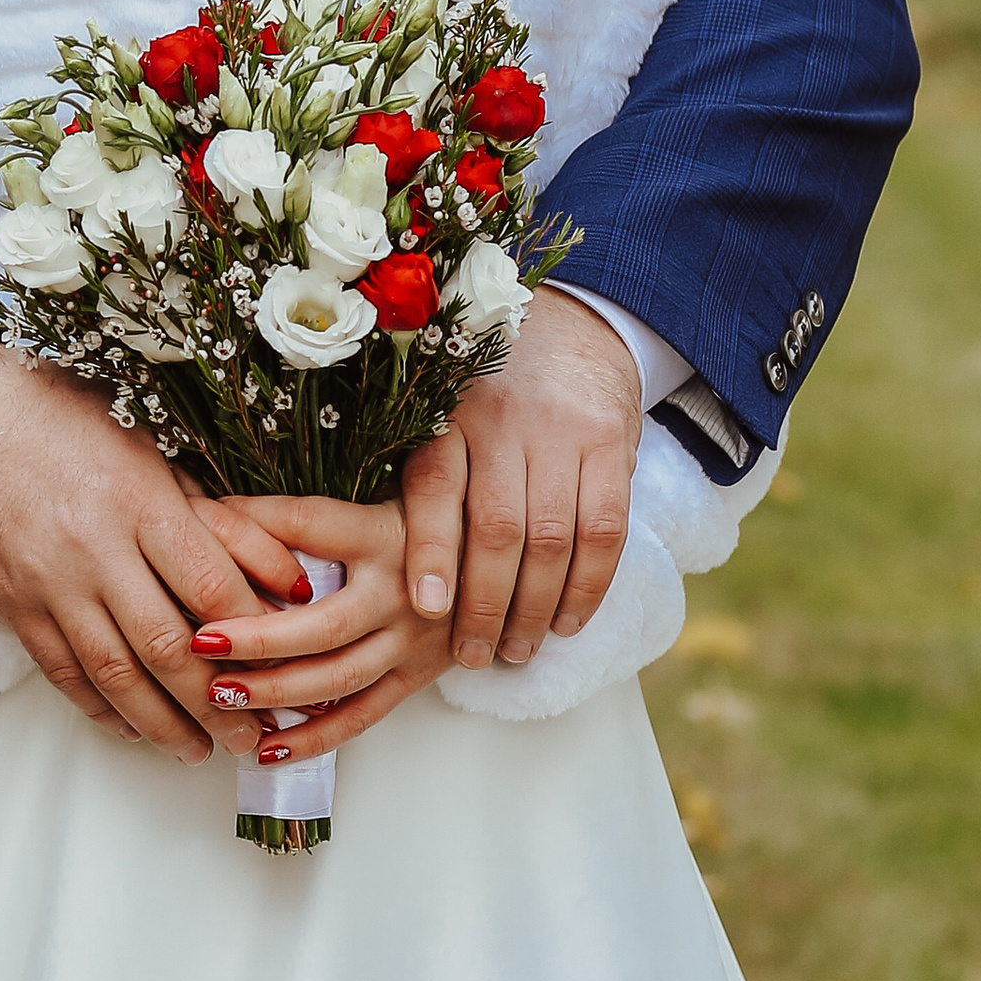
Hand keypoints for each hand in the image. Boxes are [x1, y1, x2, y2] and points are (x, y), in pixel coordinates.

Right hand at [0, 344, 306, 761]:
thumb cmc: (67, 420)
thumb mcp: (154, 451)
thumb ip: (220, 519)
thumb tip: (291, 580)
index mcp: (139, 500)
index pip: (210, 586)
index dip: (255, 638)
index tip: (287, 667)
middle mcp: (95, 547)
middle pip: (166, 645)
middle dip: (217, 702)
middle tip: (254, 737)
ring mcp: (50, 581)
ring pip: (114, 672)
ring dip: (163, 723)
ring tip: (200, 750)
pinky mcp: (16, 604)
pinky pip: (63, 673)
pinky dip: (102, 709)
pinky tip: (135, 728)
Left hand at [190, 495, 450, 754]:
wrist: (500, 557)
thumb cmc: (424, 518)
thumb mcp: (376, 492)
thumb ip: (302, 506)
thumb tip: (217, 505)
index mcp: (383, 532)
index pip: (310, 524)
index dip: (255, 528)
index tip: (200, 532)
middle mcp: (402, 590)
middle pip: (326, 624)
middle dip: (260, 639)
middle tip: (202, 642)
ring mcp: (412, 640)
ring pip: (340, 678)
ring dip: (277, 692)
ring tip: (218, 696)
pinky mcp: (416, 676)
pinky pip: (362, 715)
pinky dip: (314, 738)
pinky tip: (268, 749)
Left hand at [396, 287, 642, 670]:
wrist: (571, 324)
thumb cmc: (485, 391)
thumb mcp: (439, 409)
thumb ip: (420, 471)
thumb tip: (370, 562)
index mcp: (444, 412)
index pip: (435, 488)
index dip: (432, 553)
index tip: (427, 612)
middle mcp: (501, 419)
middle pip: (495, 528)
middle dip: (485, 606)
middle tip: (472, 655)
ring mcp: (561, 430)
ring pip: (550, 537)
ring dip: (534, 607)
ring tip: (517, 651)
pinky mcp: (610, 441)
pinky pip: (604, 528)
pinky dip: (588, 585)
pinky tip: (567, 620)